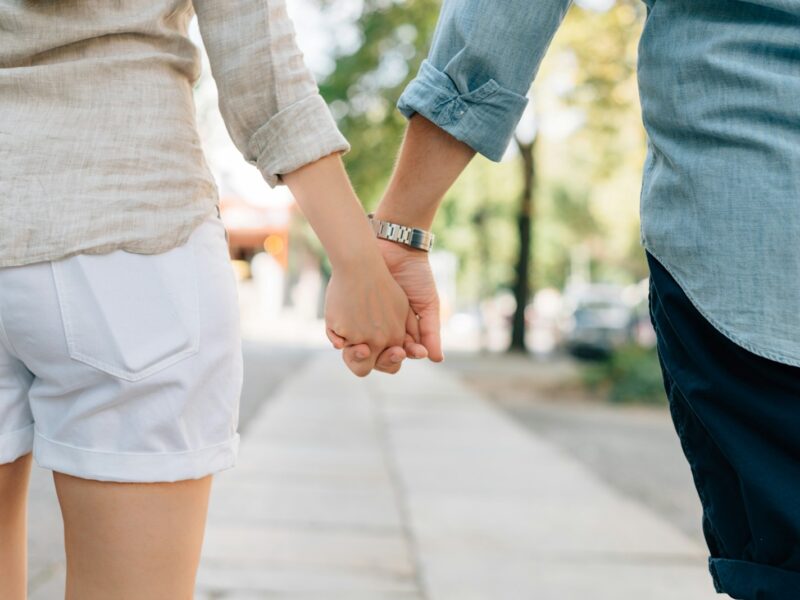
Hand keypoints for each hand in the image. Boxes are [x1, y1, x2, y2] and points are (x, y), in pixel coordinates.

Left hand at [342, 239, 442, 373]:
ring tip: (370, 347)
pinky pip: (344, 332)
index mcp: (404, 332)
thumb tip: (437, 360)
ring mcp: (366, 323)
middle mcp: (384, 331)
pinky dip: (345, 339)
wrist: (396, 248)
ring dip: (365, 354)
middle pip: (381, 357)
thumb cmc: (416, 277)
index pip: (403, 354)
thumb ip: (431, 331)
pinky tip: (350, 339)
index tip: (413, 351)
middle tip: (394, 352)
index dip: (406, 355)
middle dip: (386, 359)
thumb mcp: (428, 304)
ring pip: (362, 349)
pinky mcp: (349, 314)